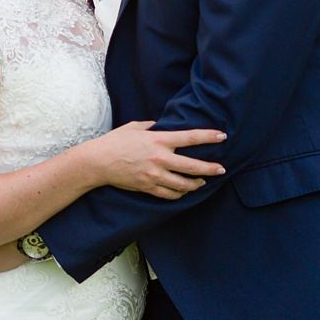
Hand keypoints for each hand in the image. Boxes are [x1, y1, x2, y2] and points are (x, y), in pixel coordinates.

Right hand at [82, 122, 226, 199]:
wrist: (98, 162)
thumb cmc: (114, 141)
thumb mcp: (133, 127)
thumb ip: (149, 126)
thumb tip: (159, 124)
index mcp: (158, 140)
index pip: (189, 138)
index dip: (208, 137)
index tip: (222, 136)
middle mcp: (159, 158)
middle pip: (192, 166)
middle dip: (210, 168)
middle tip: (221, 169)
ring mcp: (154, 175)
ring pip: (183, 184)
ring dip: (195, 184)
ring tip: (202, 182)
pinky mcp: (148, 187)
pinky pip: (169, 194)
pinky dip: (179, 194)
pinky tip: (183, 191)